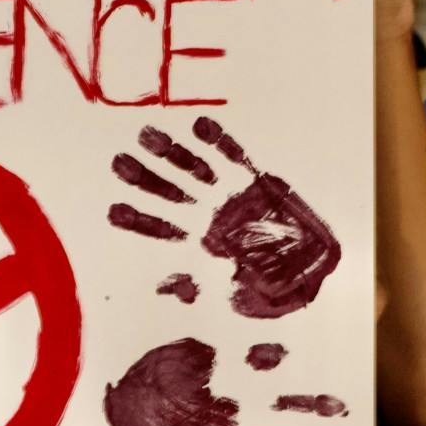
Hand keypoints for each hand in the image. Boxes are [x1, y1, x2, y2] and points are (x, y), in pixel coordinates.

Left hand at [107, 118, 341, 318]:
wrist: (311, 275)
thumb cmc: (270, 292)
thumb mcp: (229, 298)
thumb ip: (198, 289)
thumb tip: (163, 288)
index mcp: (200, 244)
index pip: (162, 229)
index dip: (139, 219)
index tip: (114, 210)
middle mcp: (211, 215)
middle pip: (171, 193)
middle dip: (146, 179)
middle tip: (120, 163)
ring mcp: (232, 196)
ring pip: (195, 170)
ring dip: (172, 154)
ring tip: (149, 137)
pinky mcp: (257, 183)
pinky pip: (234, 157)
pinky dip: (218, 142)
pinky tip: (199, 127)